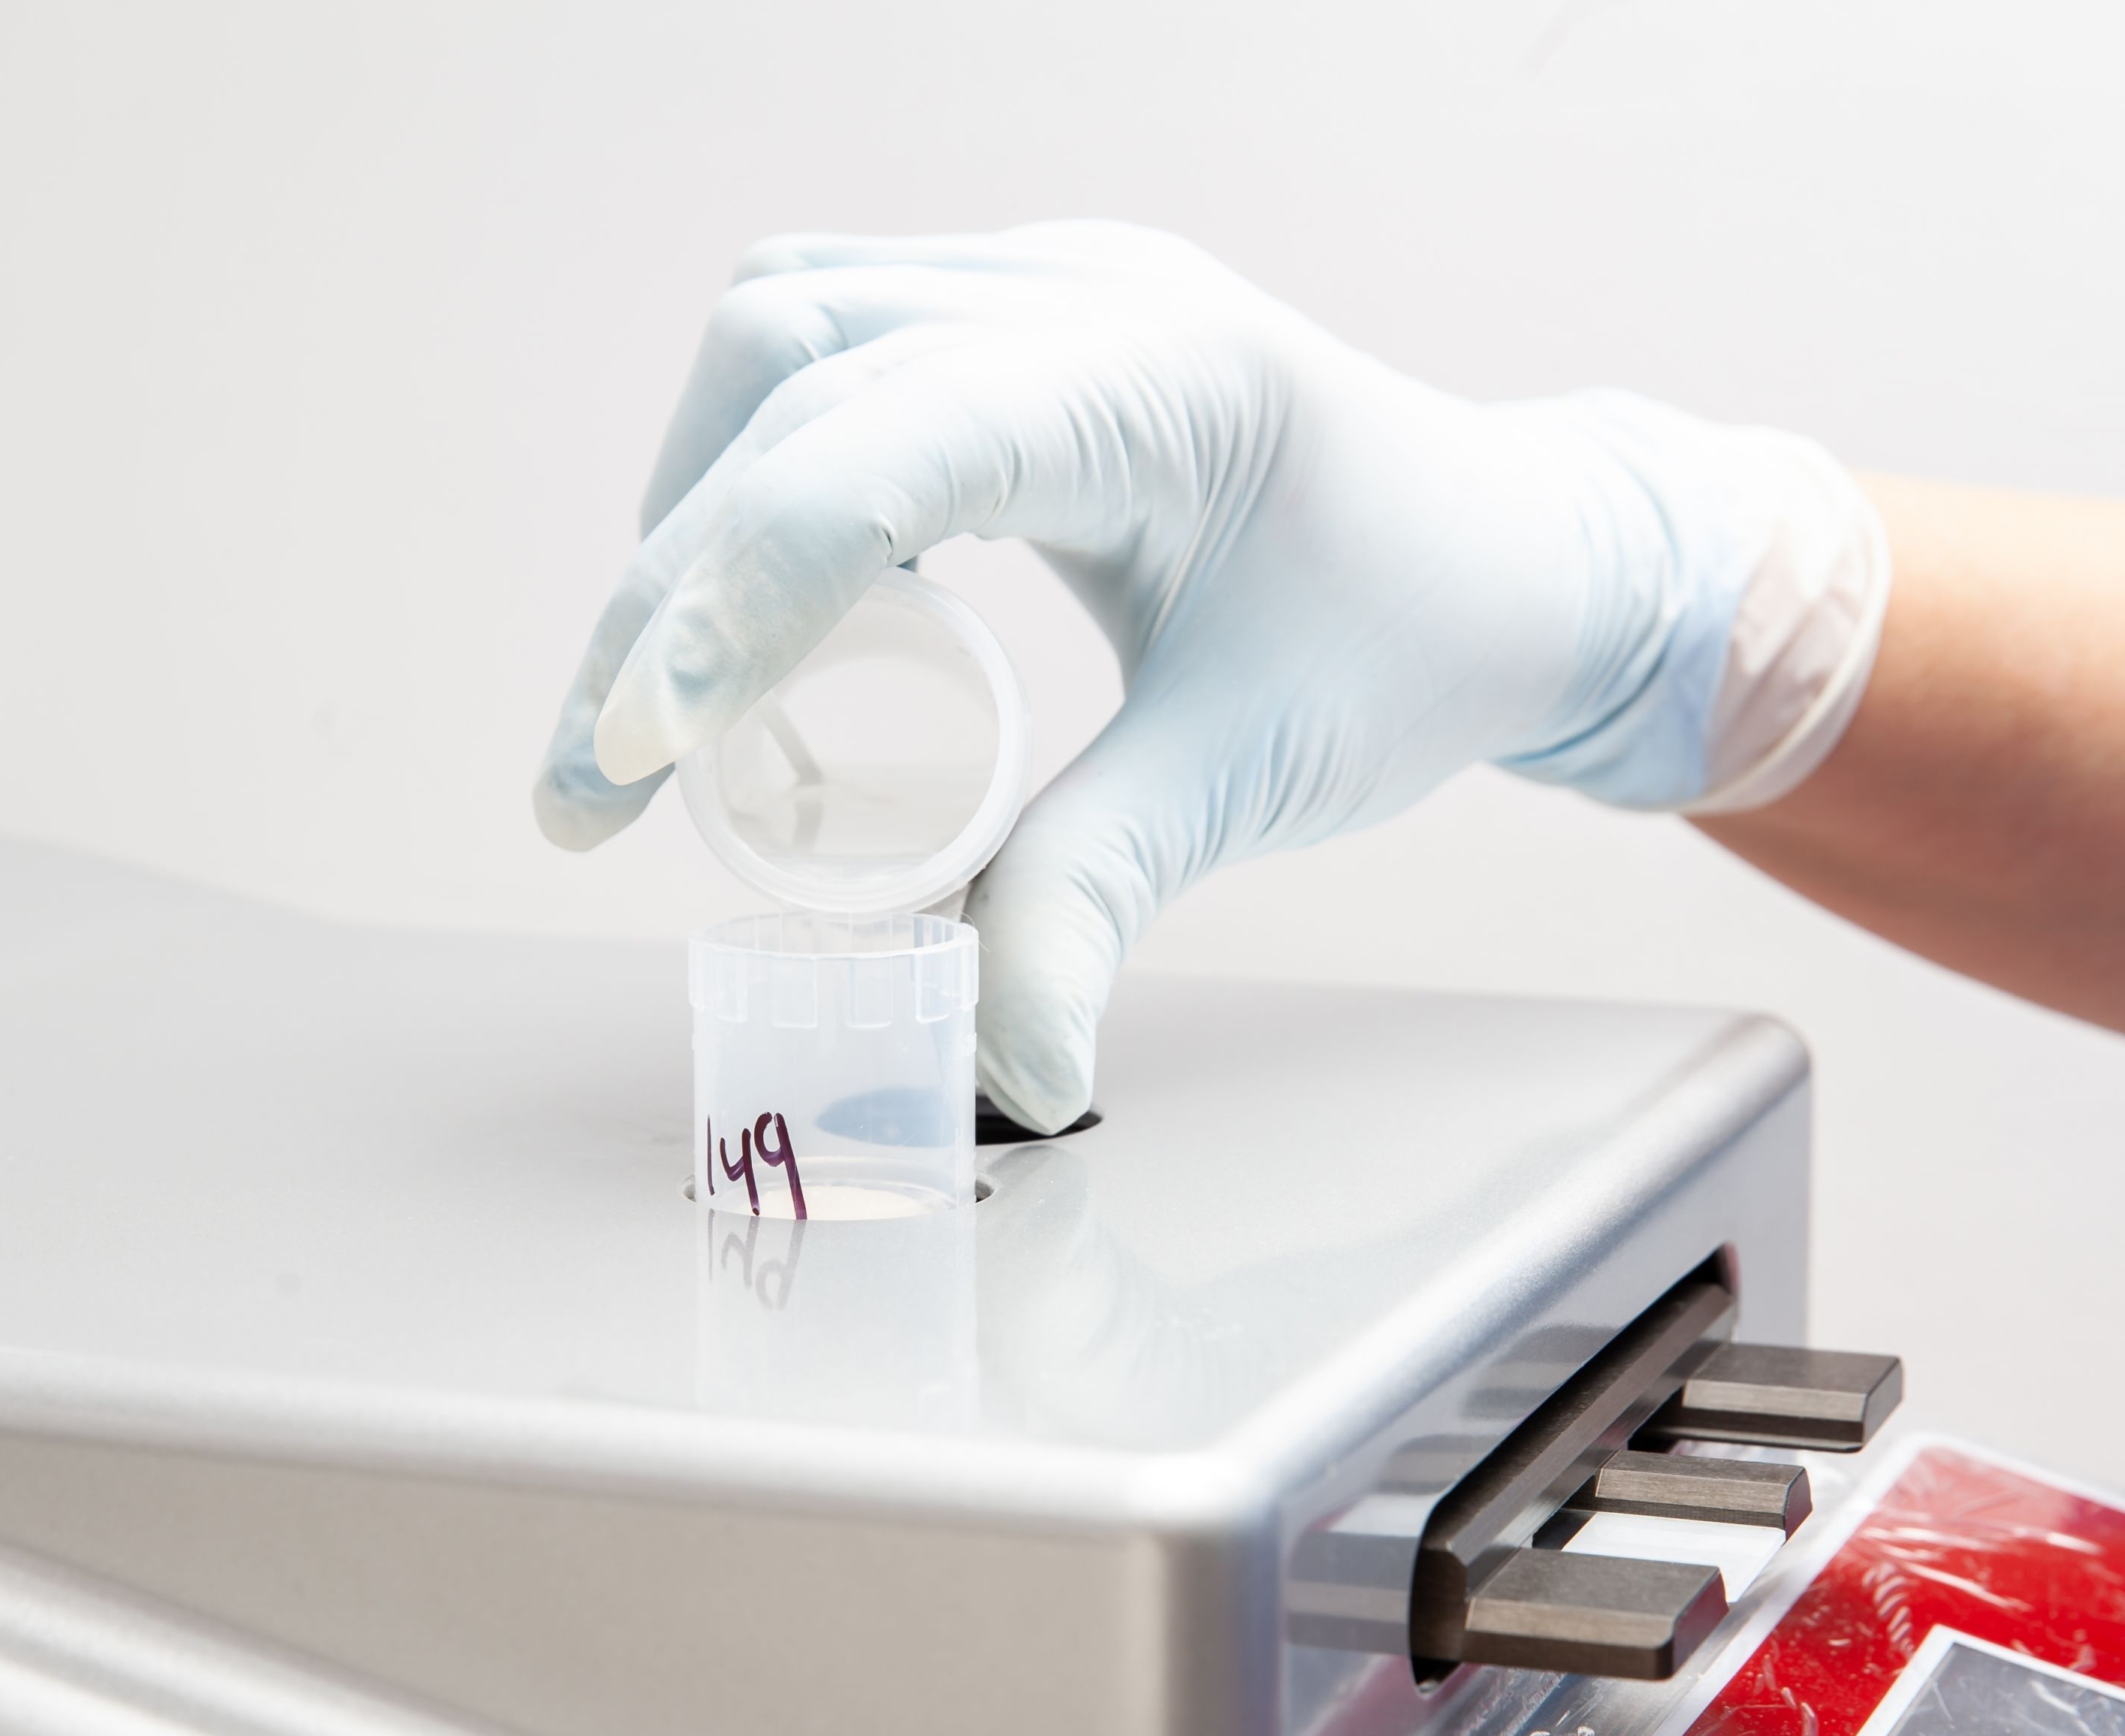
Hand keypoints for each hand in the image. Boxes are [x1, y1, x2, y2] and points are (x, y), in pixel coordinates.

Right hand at [534, 222, 1882, 1131]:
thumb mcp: (1254, 776)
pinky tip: (763, 602)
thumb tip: (1006, 1064)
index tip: (634, 755)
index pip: (878, 452)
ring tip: (673, 693)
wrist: (1522, 553)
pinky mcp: (1020, 320)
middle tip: (602, 782)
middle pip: (787, 383)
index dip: (727, 599)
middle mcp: (1088, 289)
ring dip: (697, 508)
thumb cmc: (1416, 641)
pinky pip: (829, 348)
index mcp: (1161, 377)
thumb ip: (1097, 902)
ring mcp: (1049, 282)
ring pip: (782, 338)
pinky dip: (759, 474)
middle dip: (668, 589)